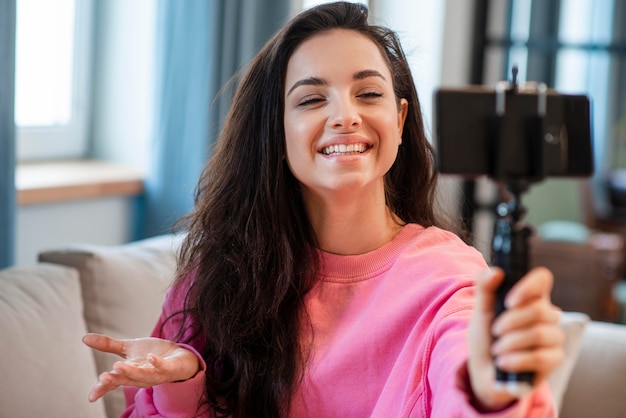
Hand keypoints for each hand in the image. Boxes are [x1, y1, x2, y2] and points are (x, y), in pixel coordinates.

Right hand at [82, 333, 199, 401]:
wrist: (179, 357)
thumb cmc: (152, 356)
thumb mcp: (128, 348)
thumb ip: (108, 345)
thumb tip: (84, 337)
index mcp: (129, 372)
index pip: (114, 381)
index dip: (103, 388)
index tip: (91, 396)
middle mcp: (141, 376)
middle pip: (126, 378)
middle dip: (115, 378)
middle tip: (103, 377)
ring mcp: (156, 373)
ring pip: (142, 375)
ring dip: (131, 372)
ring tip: (118, 366)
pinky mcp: (169, 367)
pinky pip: (163, 367)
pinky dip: (156, 363)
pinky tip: (150, 358)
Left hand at [467, 267, 563, 410]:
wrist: (484, 372)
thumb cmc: (485, 338)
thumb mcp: (480, 312)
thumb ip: (484, 288)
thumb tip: (496, 271)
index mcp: (529, 297)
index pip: (543, 278)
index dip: (529, 286)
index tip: (509, 301)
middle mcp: (547, 314)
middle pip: (540, 309)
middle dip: (510, 322)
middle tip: (495, 332)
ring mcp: (554, 336)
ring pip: (540, 333)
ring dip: (510, 343)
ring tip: (497, 350)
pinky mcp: (555, 359)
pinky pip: (541, 357)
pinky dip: (516, 360)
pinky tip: (504, 363)